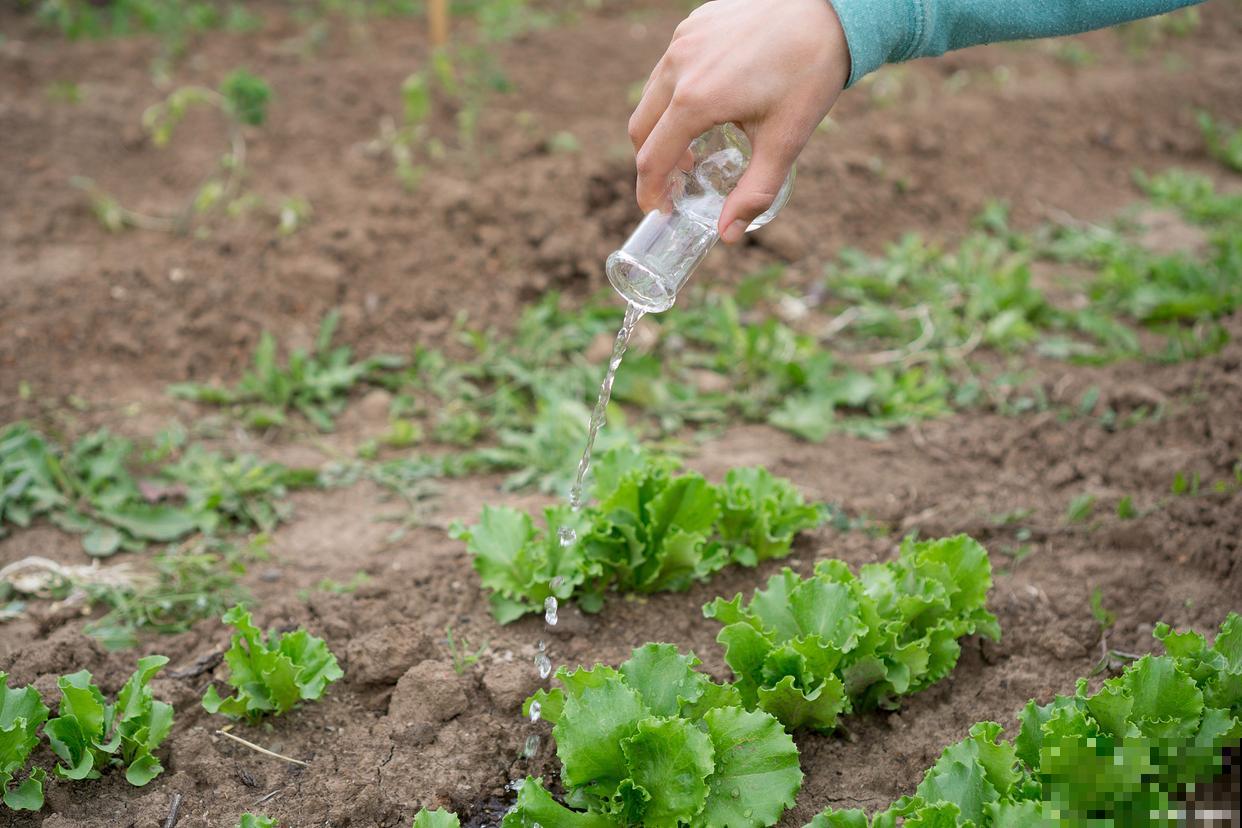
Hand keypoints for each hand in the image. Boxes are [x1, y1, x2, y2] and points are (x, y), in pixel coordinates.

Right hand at [628, 0, 849, 241]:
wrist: (830, 11)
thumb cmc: (809, 73)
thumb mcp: (785, 140)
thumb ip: (755, 191)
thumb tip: (728, 235)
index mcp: (696, 99)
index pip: (652, 158)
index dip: (650, 192)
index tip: (659, 210)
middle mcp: (679, 65)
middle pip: (641, 128)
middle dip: (651, 163)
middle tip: (674, 185)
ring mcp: (683, 40)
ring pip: (652, 96)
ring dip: (661, 128)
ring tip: (691, 148)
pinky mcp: (693, 24)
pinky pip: (670, 67)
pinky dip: (675, 94)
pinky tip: (707, 103)